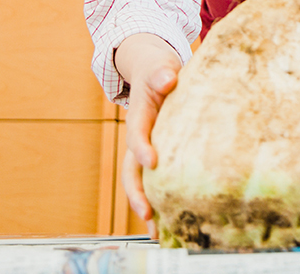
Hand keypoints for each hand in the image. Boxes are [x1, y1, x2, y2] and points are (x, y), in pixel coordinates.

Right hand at [114, 33, 181, 236]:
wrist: (155, 73)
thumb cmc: (159, 71)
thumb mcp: (160, 67)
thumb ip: (161, 73)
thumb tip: (167, 79)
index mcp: (139, 114)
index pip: (137, 133)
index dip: (142, 147)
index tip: (152, 162)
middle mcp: (139, 137)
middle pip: (131, 168)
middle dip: (137, 191)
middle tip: (147, 211)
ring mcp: (146, 149)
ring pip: (139, 182)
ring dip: (146, 205)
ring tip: (158, 232)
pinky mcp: (157, 155)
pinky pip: (155, 181)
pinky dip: (159, 201)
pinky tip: (168, 224)